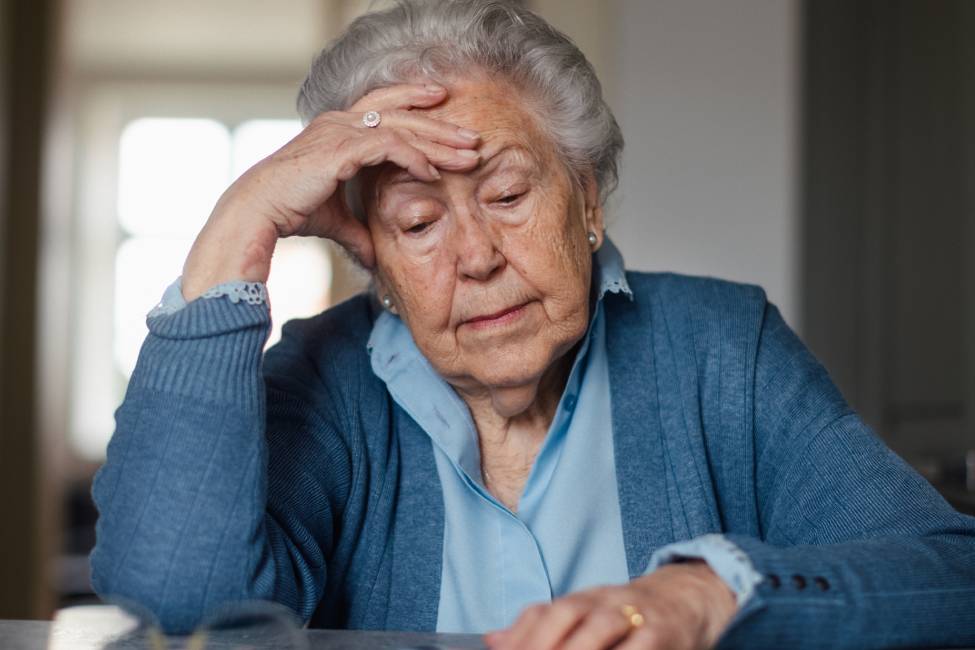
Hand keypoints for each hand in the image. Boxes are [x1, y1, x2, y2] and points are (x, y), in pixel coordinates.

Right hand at [180, 82, 481, 299]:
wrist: (260, 212)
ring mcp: (341, 130)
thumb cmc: (291, 212)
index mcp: (338, 128)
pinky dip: (414, 158)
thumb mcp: (336, 220)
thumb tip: (375, 257)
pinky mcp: (342, 147)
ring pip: (402, 127)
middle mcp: (341, 122)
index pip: (385, 108)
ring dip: (438, 141)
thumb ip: (359, 231)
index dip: (416, 105)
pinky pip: (389, 145)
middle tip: (473, 138)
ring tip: (468, 154)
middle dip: (441, 126)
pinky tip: (433, 173)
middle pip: (402, 114)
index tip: (446, 109)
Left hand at [482, 561, 737, 649]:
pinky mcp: (663, 634)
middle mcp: (606, 602)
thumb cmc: (627, 617)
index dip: (522, 636)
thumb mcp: (585, 614)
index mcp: (583, 599)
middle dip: (543, 642)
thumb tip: (494, 640)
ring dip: (578, 649)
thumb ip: (543, 626)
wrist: (688, 599)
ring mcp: (635, 616)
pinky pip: (639, 646)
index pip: (544, 612)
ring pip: (601, 628)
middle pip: (568, 613)